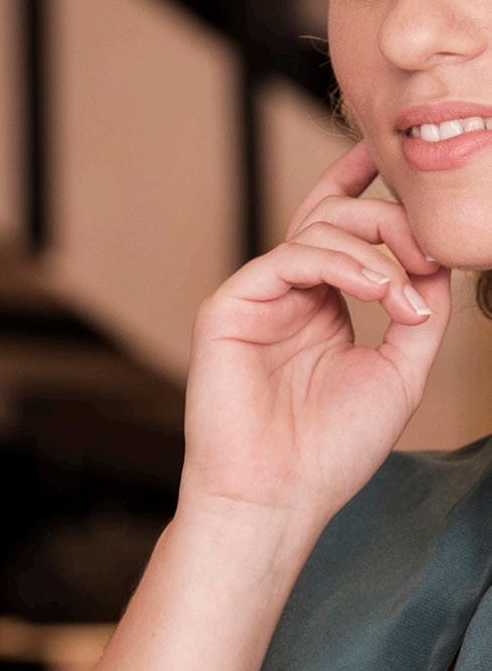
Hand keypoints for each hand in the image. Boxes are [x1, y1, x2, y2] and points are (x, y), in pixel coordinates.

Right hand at [178, 138, 451, 536]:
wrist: (279, 499)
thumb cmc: (330, 451)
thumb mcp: (400, 372)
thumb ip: (422, 313)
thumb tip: (442, 262)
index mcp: (320, 307)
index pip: (342, 230)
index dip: (368, 188)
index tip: (410, 171)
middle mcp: (286, 295)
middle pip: (333, 217)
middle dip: (389, 221)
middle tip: (429, 253)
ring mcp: (256, 298)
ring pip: (316, 229)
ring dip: (375, 252)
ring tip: (404, 298)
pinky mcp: (229, 307)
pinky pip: (290, 257)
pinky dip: (343, 264)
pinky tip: (378, 290)